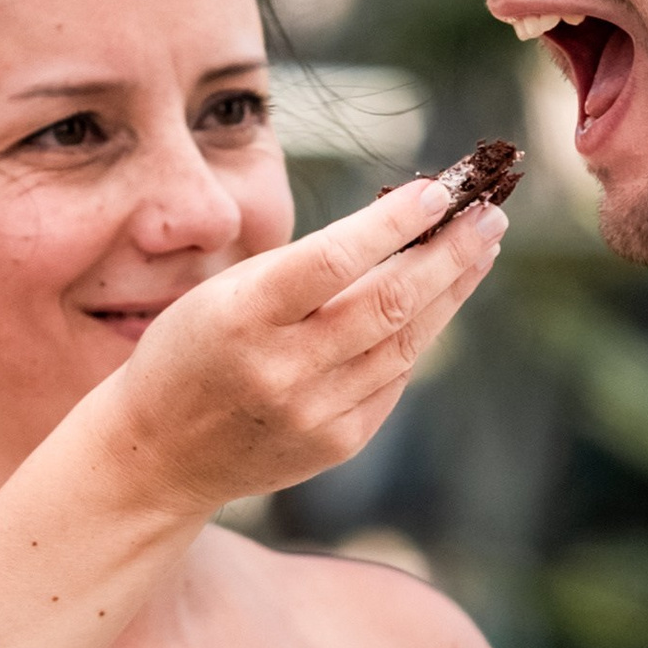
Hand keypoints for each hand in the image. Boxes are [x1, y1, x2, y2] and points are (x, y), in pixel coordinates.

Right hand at [108, 178, 504, 515]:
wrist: (158, 457)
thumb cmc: (193, 351)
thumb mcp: (224, 294)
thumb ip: (304, 270)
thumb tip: (405, 229)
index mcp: (243, 317)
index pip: (333, 261)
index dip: (393, 224)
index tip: (442, 191)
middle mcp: (282, 369)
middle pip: (388, 303)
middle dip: (449, 253)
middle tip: (489, 214)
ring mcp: (315, 413)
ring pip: (405, 342)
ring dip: (451, 290)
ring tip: (481, 248)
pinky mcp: (338, 443)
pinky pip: (393, 379)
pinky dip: (419, 334)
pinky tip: (440, 299)